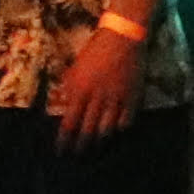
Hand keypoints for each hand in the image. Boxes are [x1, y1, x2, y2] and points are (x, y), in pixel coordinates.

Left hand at [51, 20, 152, 147]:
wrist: (122, 38)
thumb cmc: (94, 51)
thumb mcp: (74, 69)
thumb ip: (69, 90)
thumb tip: (65, 108)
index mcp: (79, 91)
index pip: (69, 123)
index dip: (64, 140)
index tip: (61, 151)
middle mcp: (97, 99)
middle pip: (87, 130)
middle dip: (81, 146)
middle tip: (78, 155)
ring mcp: (116, 100)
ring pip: (106, 129)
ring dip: (99, 141)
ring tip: (95, 148)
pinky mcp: (132, 98)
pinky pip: (126, 121)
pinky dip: (119, 129)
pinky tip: (115, 131)